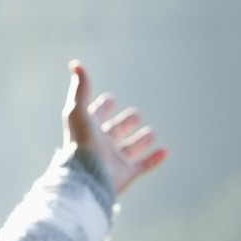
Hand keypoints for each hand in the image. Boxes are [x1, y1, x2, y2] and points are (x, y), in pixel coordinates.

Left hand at [62, 60, 168, 193]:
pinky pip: (142, 166)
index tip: (110, 100)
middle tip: (135, 115)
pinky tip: (165, 151)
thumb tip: (75, 63)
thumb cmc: (81, 143)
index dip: (103, 106)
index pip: (97, 114)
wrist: (87, 176)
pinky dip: (154, 159)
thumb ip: (81, 88)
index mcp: (88, 129)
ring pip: (129, 148)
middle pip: (115, 131)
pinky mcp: (125, 174)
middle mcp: (101, 144)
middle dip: (125, 122)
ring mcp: (114, 160)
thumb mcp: (79, 111)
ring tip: (151, 132)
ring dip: (140, 141)